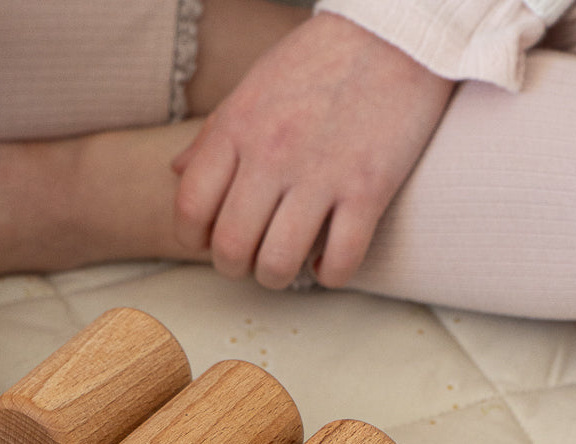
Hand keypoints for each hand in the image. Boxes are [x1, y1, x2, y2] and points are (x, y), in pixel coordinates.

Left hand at [172, 13, 452, 290]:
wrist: (397, 34)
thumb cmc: (321, 61)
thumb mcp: (255, 85)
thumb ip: (215, 133)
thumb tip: (178, 173)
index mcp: (239, 127)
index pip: (190, 206)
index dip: (193, 237)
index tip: (210, 239)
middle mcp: (273, 154)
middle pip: (230, 246)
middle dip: (235, 266)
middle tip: (250, 258)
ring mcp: (321, 175)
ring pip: (278, 264)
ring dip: (278, 277)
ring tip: (288, 264)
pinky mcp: (369, 190)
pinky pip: (339, 262)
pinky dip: (330, 275)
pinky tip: (329, 261)